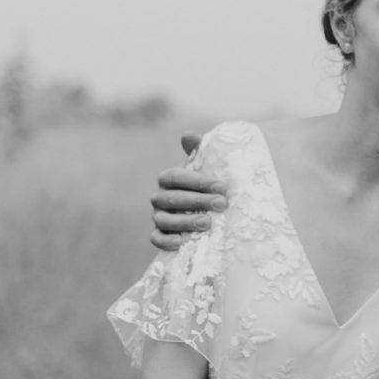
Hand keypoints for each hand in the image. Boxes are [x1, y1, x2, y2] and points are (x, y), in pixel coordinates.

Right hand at [149, 132, 225, 250]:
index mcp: (168, 179)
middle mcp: (160, 197)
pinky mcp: (159, 235)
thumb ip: (198, 150)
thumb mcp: (205, 167)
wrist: (207, 212)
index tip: (222, 186)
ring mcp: (158, 217)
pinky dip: (165, 241)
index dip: (198, 181)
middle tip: (221, 204)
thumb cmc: (207, 187)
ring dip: (185, 222)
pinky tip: (180, 242)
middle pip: (173, 198)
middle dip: (197, 201)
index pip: (176, 177)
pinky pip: (156, 239)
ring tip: (207, 224)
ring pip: (164, 220)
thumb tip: (188, 135)